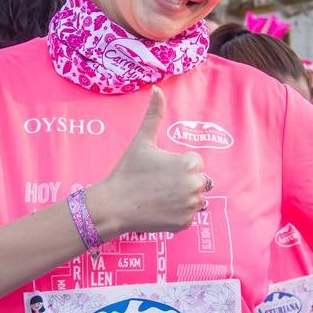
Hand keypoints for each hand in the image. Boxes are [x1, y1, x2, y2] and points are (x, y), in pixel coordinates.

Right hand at [90, 87, 208, 234]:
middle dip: (182, 182)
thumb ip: (154, 114)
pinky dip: (177, 215)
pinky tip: (160, 210)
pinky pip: (188, 216)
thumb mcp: (142, 141)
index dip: (177, 166)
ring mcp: (191, 206)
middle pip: (198, 181)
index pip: (194, 163)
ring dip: (182, 199)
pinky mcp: (184, 224)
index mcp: (189, 163)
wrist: (114, 204)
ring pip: (195, 199)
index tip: (159, 170)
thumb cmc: (128, 171)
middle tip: (158, 184)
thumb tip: (157, 88)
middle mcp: (195, 185)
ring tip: (159, 197)